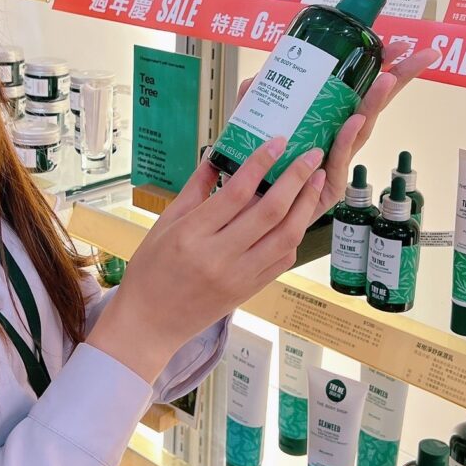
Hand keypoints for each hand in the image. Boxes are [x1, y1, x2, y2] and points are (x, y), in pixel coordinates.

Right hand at [88, 138, 325, 385]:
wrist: (150, 323)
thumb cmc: (151, 271)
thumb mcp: (163, 224)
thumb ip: (194, 190)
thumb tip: (217, 156)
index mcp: (192, 235)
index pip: (237, 192)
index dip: (262, 163)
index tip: (279, 142)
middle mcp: (219, 256)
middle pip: (270, 211)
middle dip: (296, 178)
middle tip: (312, 156)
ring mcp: (238, 277)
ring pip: (285, 236)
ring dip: (305, 205)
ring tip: (315, 181)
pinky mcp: (249, 291)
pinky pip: (282, 260)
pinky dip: (294, 234)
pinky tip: (298, 216)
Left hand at [235, 42, 437, 219]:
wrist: (247, 219)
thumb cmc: (258, 174)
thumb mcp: (255, 133)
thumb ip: (254, 107)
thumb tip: (255, 79)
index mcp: (327, 126)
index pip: (358, 93)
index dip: (378, 69)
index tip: (399, 45)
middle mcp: (338, 143)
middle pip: (372, 107)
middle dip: (397, 80)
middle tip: (417, 56)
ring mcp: (337, 164)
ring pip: (361, 130)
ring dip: (374, 103)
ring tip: (387, 79)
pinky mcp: (329, 189)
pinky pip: (339, 159)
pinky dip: (347, 139)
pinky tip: (355, 120)